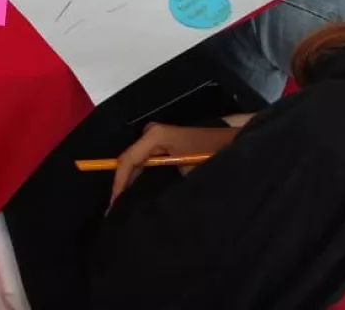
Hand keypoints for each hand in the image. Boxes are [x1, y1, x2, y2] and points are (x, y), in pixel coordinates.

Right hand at [110, 122, 239, 205]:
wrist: (231, 140)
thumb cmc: (208, 154)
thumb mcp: (184, 172)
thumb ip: (159, 184)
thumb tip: (142, 203)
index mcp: (155, 136)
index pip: (127, 160)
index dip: (118, 185)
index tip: (113, 208)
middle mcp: (153, 133)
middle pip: (129, 160)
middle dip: (122, 185)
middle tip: (116, 211)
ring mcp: (159, 137)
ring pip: (137, 161)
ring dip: (131, 181)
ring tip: (124, 206)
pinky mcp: (166, 143)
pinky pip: (147, 161)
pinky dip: (141, 176)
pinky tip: (138, 194)